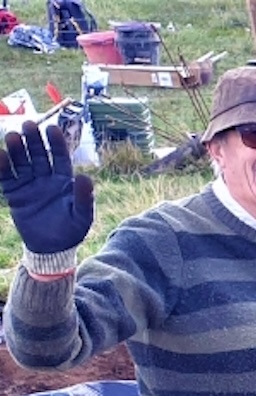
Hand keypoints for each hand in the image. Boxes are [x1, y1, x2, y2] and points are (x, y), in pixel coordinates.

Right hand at [0, 122, 94, 254]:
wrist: (51, 248)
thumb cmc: (72, 231)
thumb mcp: (82, 216)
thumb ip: (84, 198)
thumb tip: (86, 177)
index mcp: (64, 181)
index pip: (60, 158)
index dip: (56, 143)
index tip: (52, 128)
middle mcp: (46, 179)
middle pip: (38, 155)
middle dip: (34, 140)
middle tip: (28, 124)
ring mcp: (29, 185)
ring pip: (22, 162)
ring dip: (17, 149)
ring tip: (12, 135)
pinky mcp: (15, 193)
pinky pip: (7, 177)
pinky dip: (3, 166)